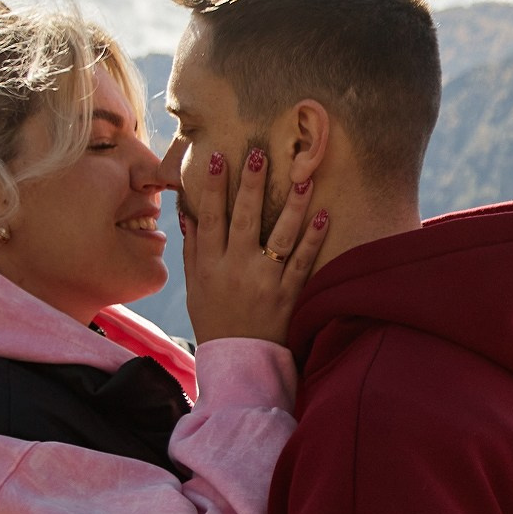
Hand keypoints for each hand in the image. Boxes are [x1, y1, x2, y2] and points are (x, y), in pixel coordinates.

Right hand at [179, 145, 328, 343]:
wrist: (239, 359)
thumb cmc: (214, 318)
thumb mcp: (194, 286)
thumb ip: (192, 248)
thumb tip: (189, 211)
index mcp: (209, 264)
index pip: (211, 217)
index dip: (213, 187)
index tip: (218, 157)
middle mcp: (235, 269)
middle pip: (244, 219)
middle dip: (251, 184)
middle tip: (260, 153)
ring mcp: (264, 281)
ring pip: (279, 236)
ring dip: (292, 205)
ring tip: (303, 177)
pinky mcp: (288, 295)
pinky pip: (303, 262)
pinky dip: (313, 239)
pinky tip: (323, 215)